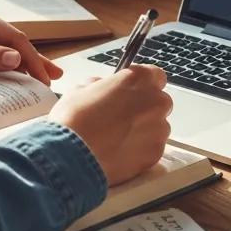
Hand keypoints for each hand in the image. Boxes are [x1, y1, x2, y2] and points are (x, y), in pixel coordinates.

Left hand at [0, 8, 63, 83]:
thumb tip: (16, 57)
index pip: (16, 39)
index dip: (33, 60)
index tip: (44, 80)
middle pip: (17, 42)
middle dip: (37, 60)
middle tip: (55, 77)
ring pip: (8, 47)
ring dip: (26, 62)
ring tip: (45, 75)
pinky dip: (10, 62)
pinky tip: (18, 71)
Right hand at [48, 64, 171, 184]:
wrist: (72, 156)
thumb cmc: (75, 121)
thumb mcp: (81, 89)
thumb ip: (101, 85)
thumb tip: (103, 89)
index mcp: (139, 79)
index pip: (155, 75)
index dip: (142, 84)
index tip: (132, 92)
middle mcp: (154, 101)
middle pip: (158, 102)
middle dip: (145, 108)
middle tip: (122, 117)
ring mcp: (158, 129)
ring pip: (157, 127)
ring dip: (143, 130)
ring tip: (117, 139)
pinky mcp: (156, 153)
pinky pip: (152, 148)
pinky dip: (141, 151)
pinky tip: (119, 152)